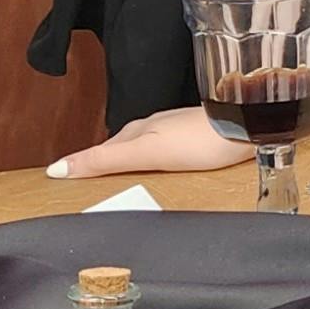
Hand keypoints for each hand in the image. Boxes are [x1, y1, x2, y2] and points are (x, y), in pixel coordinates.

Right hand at [47, 106, 255, 183]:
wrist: (250, 127)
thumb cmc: (201, 141)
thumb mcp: (146, 153)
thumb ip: (105, 160)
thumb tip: (59, 168)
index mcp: (139, 130)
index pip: (102, 150)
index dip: (84, 165)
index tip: (63, 177)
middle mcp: (158, 126)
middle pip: (123, 147)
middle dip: (107, 162)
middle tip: (90, 182)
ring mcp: (180, 129)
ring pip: (147, 146)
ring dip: (134, 161)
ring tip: (123, 178)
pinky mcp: (203, 136)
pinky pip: (171, 149)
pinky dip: (160, 160)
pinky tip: (167, 168)